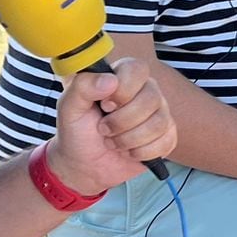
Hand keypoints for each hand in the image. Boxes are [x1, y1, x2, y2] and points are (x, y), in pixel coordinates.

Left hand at [47, 58, 174, 196]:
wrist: (85, 166)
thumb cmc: (77, 133)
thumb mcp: (69, 108)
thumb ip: (82, 87)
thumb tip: (110, 80)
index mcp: (123, 78)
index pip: (137, 69)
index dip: (123, 90)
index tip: (104, 105)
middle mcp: (145, 91)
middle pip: (151, 98)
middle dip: (121, 122)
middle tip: (103, 128)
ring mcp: (159, 113)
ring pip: (158, 123)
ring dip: (128, 140)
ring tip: (113, 142)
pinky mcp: (167, 136)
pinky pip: (165, 142)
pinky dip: (141, 153)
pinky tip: (129, 152)